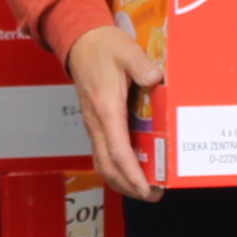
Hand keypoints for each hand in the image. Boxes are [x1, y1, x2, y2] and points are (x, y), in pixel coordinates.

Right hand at [63, 22, 164, 203]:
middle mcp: (96, 123)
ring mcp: (94, 125)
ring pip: (103, 164)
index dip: (132, 173)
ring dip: (122, 181)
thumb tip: (156, 78)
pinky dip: (117, 169)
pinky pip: (103, 154)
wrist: (80, 41)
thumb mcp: (126, 50)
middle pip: (108, 166)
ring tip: (146, 189)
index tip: (146, 188)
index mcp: (105, 109)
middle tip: (153, 194)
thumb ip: (141, 65)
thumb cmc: (103, 47)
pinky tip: (134, 172)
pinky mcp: (96, 124)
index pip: (117, 151)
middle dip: (129, 186)